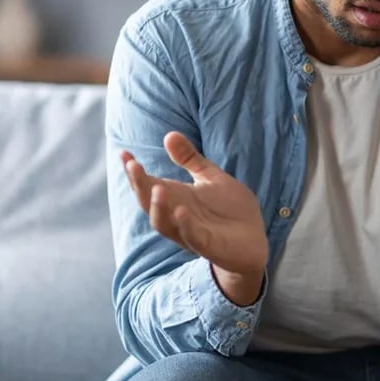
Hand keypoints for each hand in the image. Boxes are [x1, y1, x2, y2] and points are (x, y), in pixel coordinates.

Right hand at [121, 132, 268, 293]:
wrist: (255, 241)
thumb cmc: (230, 210)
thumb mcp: (211, 178)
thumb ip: (190, 159)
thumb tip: (169, 134)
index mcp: (176, 198)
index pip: (148, 184)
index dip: (134, 172)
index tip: (124, 153)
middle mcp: (176, 216)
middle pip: (149, 203)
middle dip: (139, 186)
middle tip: (133, 166)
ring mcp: (190, 232)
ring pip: (164, 224)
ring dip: (158, 207)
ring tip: (157, 187)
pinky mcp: (208, 246)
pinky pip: (192, 237)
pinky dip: (185, 225)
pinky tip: (182, 210)